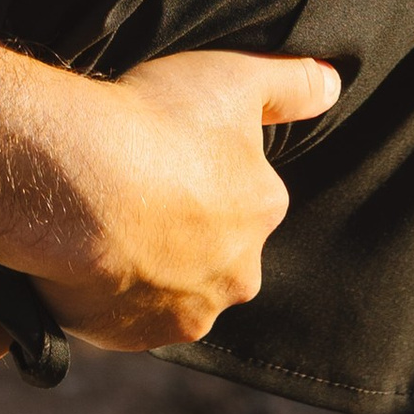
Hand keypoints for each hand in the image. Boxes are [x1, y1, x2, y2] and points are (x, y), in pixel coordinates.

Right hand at [0, 39, 340, 353]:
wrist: (79, 185)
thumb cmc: (155, 122)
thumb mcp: (232, 77)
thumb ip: (291, 83)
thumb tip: (334, 85)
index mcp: (262, 209)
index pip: (247, 190)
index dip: (205, 165)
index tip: (169, 146)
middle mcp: (238, 274)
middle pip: (218, 247)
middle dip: (188, 222)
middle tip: (138, 179)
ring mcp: (186, 312)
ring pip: (176, 284)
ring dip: (152, 258)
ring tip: (106, 212)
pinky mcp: (133, 337)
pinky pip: (127, 313)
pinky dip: (113, 288)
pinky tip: (88, 247)